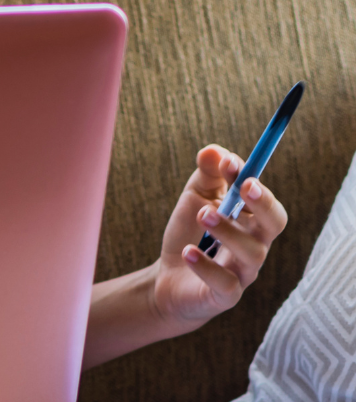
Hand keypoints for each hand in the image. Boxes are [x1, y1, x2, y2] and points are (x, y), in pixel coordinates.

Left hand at [149, 145, 287, 335]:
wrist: (168, 279)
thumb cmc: (191, 233)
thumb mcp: (195, 198)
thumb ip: (206, 175)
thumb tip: (213, 150)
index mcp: (251, 218)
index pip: (260, 196)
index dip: (248, 177)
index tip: (227, 162)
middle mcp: (255, 244)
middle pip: (276, 223)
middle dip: (264, 202)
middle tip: (245, 185)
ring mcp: (243, 271)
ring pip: (252, 253)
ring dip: (228, 230)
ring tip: (202, 214)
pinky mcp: (226, 295)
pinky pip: (225, 283)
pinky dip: (206, 265)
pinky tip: (188, 251)